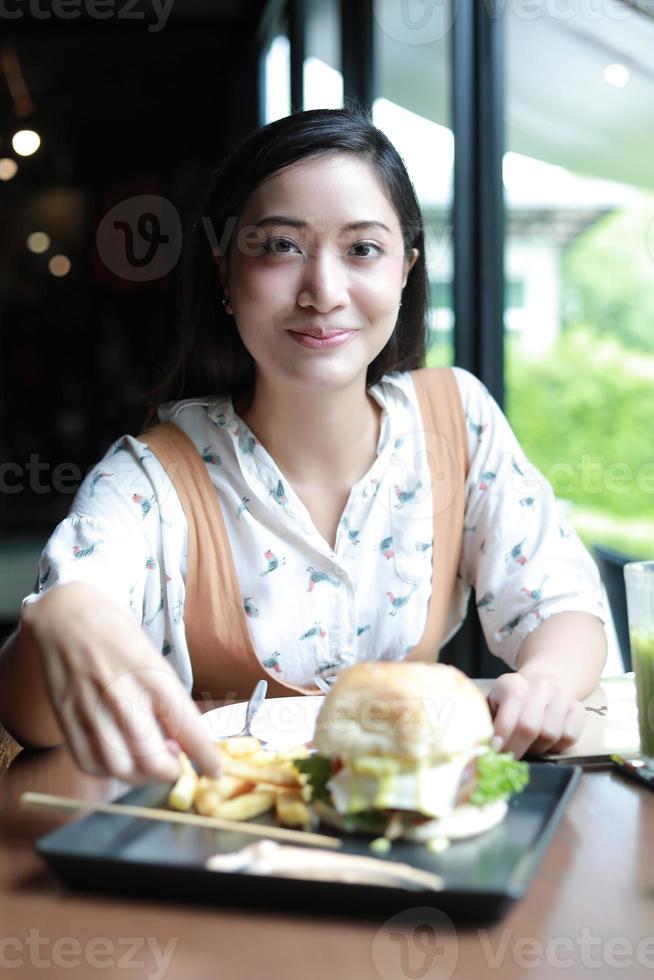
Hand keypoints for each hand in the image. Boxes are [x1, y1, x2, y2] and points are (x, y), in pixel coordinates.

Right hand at [21, 582, 220, 783]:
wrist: (67, 615)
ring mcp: (90, 709)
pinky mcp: (65, 718)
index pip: (187, 727)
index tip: (214, 770)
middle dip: (170, 771)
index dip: (205, 756)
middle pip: (152, 760)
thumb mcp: (153, 659)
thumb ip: (166, 701)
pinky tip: (118, 756)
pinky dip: (108, 771)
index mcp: (152, 674)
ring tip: (146, 761)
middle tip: (174, 764)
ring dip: (140, 776)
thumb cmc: (118, 635)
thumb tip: (181, 745)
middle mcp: (122, 694)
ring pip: (120, 768)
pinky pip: (89, 763)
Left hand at [487, 672, 585, 758]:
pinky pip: (569, 737)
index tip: (494, 750)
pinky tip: (545, 742)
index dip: (502, 734)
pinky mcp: (578, 709)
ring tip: (528, 745)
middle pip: (529, 727)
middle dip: (516, 748)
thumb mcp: (494, 703)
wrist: (543, 682)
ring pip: (550, 734)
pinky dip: (556, 746)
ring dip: (537, 748)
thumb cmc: (512, 701)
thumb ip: (487, 721)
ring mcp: (562, 696)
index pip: (509, 711)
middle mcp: (541, 686)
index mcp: (514, 682)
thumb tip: (480, 745)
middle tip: (508, 758)